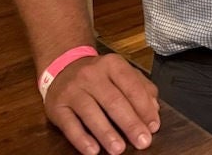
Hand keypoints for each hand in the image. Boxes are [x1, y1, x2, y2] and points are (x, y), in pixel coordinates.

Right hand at [43, 53, 159, 154]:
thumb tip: (154, 109)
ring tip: (119, 149)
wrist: (62, 67)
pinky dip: (81, 139)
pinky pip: (69, 125)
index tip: (153, 127)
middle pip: (114, 101)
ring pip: (91, 114)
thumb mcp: (121, 73)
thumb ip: (141, 88)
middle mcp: (92, 75)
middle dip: (130, 124)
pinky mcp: (56, 107)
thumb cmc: (99, 75)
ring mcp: (72, 90)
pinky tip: (93, 151)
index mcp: (113, 65)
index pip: (132, 87)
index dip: (144, 108)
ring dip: (107, 134)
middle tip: (142, 141)